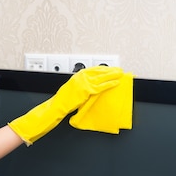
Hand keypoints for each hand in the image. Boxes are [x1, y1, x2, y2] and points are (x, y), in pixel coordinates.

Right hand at [8, 66, 122, 144]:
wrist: (55, 108)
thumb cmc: (60, 103)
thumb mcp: (69, 92)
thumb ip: (78, 88)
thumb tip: (85, 89)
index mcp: (75, 77)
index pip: (90, 70)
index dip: (101, 69)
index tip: (108, 68)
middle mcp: (79, 78)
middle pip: (97, 71)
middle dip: (108, 70)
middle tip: (117, 69)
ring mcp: (82, 84)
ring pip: (101, 77)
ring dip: (111, 75)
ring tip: (119, 74)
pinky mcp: (86, 91)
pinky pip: (100, 86)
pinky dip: (109, 84)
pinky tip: (115, 83)